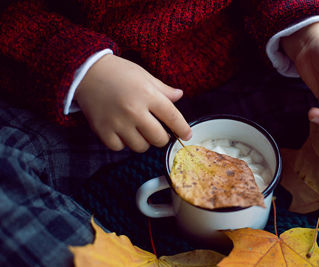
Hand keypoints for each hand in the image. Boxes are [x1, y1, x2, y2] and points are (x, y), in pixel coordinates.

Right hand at [75, 54, 191, 151]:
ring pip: (140, 147)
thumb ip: (163, 89)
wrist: (85, 72)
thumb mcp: (144, 76)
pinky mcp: (102, 130)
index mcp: (147, 95)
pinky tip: (121, 131)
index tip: (187, 135)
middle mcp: (134, 111)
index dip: (182, 129)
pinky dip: (123, 143)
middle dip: (162, 137)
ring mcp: (117, 122)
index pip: (172, 117)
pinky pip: (120, 148)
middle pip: (158, 138)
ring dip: (143, 141)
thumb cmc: (118, 72)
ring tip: (137, 130)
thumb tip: (180, 96)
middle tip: (157, 131)